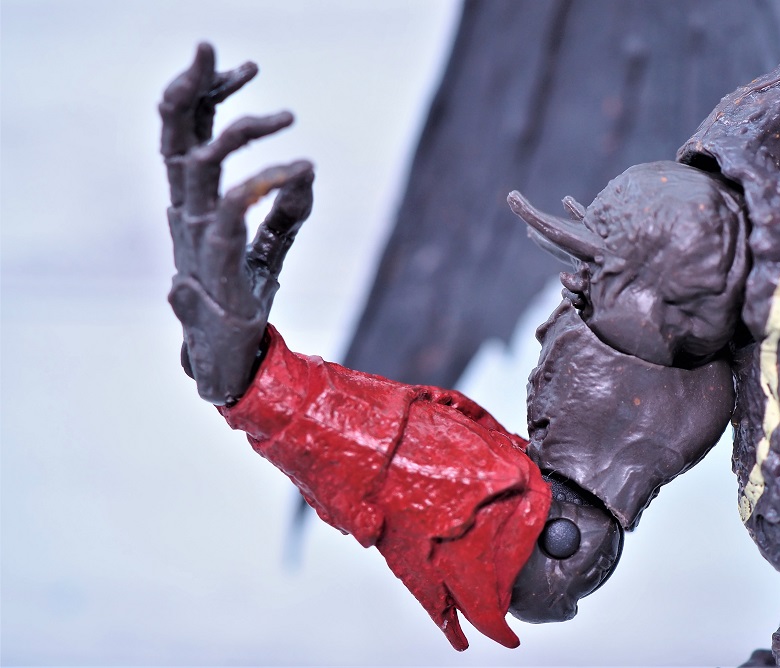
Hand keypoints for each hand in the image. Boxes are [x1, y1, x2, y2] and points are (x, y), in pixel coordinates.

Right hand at [160, 43, 313, 404]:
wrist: (232, 357)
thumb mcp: (270, 248)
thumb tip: (309, 172)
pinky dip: (266, 182)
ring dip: (239, 131)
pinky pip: (233, 208)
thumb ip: (287, 211)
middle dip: (191, 88)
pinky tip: (300, 169)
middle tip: (212, 48)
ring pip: (199, 166)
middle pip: (174, 138)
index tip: (239, 69)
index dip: (202, 96)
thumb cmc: (245, 299)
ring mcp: (195, 238)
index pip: (184, 137)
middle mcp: (184, 214)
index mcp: (190, 205)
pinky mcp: (217, 262)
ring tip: (286, 117)